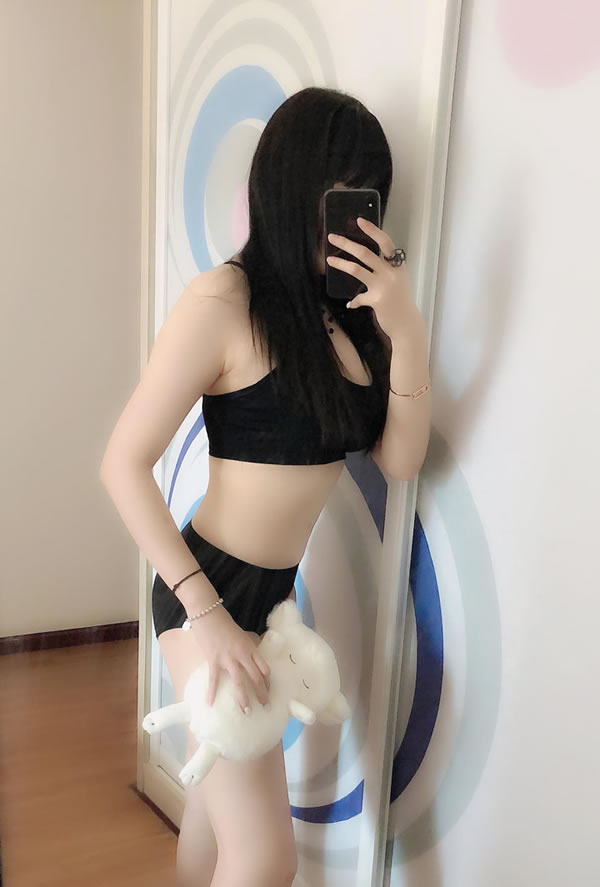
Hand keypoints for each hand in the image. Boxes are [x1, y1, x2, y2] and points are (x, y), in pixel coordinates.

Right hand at [190, 605, 270, 713]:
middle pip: (256, 678)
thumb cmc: (224, 623)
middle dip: (262, 694)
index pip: (265, 668)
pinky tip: (210, 704)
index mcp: (251, 648)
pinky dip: (212, 692)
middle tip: (265, 706)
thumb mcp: (241, 634)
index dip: (268, 682)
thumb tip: (247, 659)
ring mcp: (228, 659)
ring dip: (244, 699)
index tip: (268, 691)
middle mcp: (243, 655)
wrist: (208, 614)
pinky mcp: (214, 660)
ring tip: (247, 712)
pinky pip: (214, 680)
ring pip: (240, 683)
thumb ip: (245, 647)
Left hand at [326, 217, 421, 340]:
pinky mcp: (375, 299)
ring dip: (341, 263)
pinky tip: (351, 304)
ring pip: (357, 269)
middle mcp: (391, 273)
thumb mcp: (397, 282)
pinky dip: (354, 301)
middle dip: (347, 243)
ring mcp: (383, 285)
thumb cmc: (401, 302)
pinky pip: (358, 297)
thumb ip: (385, 271)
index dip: (372, 230)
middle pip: (365, 253)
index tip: (359, 221)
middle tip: (332, 237)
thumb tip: (364, 263)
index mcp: (397, 265)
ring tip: (329, 259)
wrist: (407, 324)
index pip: (385, 242)